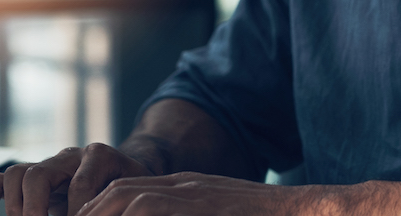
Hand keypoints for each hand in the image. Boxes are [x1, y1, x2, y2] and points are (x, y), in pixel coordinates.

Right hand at [0, 143, 156, 215]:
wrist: (127, 173)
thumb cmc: (129, 186)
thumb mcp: (129, 192)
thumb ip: (111, 204)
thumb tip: (93, 213)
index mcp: (98, 155)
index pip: (79, 183)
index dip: (77, 210)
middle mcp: (68, 156)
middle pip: (38, 173)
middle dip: (35, 208)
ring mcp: (47, 165)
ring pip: (16, 174)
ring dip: (16, 207)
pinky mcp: (31, 177)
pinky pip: (1, 183)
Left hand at [75, 172, 322, 215]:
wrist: (310, 211)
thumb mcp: (215, 213)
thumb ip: (183, 215)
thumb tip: (155, 215)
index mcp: (185, 192)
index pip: (125, 195)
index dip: (97, 212)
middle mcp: (183, 188)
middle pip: (117, 193)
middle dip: (89, 214)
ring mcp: (193, 194)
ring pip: (126, 198)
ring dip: (100, 214)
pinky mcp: (202, 204)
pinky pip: (149, 206)